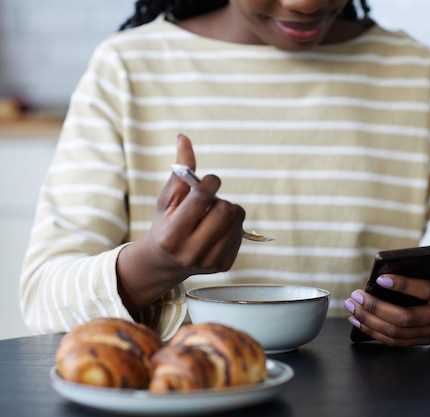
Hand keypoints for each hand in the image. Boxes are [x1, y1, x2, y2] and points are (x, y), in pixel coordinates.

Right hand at [117, 134, 244, 315]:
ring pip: (237, 219)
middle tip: (210, 201)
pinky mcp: (224, 265)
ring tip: (211, 216)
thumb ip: (180, 171)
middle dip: (220, 199)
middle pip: (225, 209)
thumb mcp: (167, 199)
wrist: (166, 263)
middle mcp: (191, 252)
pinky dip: (231, 225)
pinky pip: (240, 232)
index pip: (202, 198)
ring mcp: (210, 261)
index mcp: (173, 234)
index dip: (210, 182)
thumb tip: (184, 138)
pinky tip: (215, 230)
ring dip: (228, 211)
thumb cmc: (166, 223)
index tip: (209, 180)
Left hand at [344, 248, 429, 345]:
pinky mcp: (425, 341)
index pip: (428, 291)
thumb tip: (410, 256)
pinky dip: (375, 332)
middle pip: (406, 318)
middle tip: (356, 295)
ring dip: (370, 320)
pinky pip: (397, 342)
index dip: (404, 285)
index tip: (380, 278)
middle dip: (377, 307)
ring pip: (398, 333)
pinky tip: (359, 320)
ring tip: (352, 306)